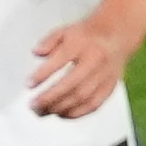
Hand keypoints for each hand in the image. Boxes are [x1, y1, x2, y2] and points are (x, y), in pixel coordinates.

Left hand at [26, 13, 140, 118]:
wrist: (117, 35)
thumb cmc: (87, 36)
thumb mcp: (65, 31)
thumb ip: (49, 41)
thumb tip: (36, 52)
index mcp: (82, 44)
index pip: (60, 60)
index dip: (43, 74)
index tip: (29, 84)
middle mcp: (95, 60)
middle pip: (71, 84)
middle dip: (49, 98)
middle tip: (33, 105)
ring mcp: (104, 75)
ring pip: (82, 97)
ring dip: (59, 108)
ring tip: (42, 111)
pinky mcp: (109, 86)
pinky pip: (93, 105)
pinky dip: (76, 113)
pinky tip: (61, 114)